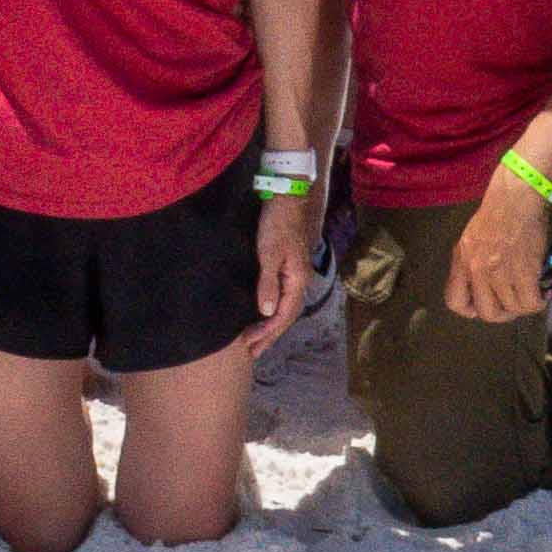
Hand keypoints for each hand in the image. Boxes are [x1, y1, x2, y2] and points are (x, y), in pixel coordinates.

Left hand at [250, 186, 318, 349]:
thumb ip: (268, 284)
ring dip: (270, 325)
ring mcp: (296, 275)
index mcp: (298, 281)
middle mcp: (300, 281)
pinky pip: (281, 297)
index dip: (268, 333)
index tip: (251, 347)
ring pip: (285, 308)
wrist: (286, 198)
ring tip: (255, 340)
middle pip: (286, 316)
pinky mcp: (288, 268)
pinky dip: (272, 311)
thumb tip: (267, 313)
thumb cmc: (276, 225)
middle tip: (252, 353)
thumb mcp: (268, 254)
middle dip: (269, 335)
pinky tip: (262, 314)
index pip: (284, 316)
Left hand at [442, 171, 549, 324]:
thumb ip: (472, 262)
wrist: (516, 196)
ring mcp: (499, 272)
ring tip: (531, 292)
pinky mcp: (522, 271)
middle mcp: (477, 270)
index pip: (455, 301)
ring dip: (523, 304)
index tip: (485, 306)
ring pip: (512, 309)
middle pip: (487, 313)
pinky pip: (530, 303)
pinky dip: (539, 302)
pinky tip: (543, 292)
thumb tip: (483, 286)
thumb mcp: (472, 237)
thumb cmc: (498, 212)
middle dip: (503, 313)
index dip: (471, 310)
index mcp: (462, 260)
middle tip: (514, 302)